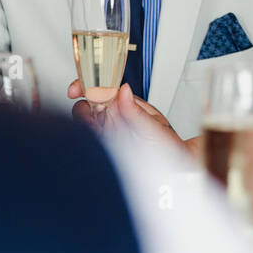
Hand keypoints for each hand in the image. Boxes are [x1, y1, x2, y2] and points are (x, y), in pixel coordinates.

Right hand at [66, 78, 191, 153]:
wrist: (175, 168)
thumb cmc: (169, 145)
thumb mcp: (154, 127)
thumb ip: (135, 111)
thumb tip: (123, 90)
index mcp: (128, 103)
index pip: (104, 87)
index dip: (88, 84)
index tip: (77, 89)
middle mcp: (116, 114)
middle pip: (89, 101)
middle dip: (82, 103)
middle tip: (89, 111)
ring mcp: (108, 129)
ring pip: (85, 118)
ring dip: (82, 119)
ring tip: (93, 125)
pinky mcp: (105, 146)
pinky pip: (88, 137)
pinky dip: (83, 136)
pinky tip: (91, 137)